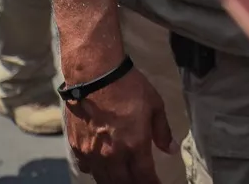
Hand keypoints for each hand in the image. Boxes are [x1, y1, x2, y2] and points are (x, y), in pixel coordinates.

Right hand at [64, 66, 173, 183]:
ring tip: (125, 179)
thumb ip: (162, 131)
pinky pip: (87, 168)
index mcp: (134, 146)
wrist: (94, 76)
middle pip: (122, 183)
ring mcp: (91, 153)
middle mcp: (112, 155)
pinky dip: (96, 172)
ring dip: (115, 181)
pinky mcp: (76, 147)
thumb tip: (172, 149)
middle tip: (142, 182)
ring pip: (103, 179)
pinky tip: (103, 168)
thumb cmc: (129, 87)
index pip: (144, 177)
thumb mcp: (155, 105)